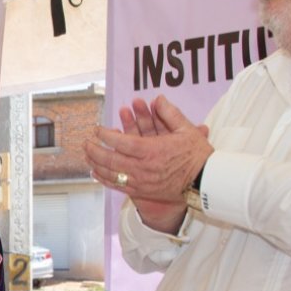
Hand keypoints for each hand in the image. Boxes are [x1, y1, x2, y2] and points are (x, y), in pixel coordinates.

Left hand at [87, 95, 211, 232]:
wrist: (205, 182)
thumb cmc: (197, 155)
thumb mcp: (186, 130)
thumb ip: (170, 113)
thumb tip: (159, 98)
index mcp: (152, 150)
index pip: (122, 142)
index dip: (106, 136)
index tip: (97, 130)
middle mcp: (144, 168)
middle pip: (111, 160)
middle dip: (95, 151)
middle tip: (85, 143)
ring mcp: (142, 182)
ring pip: (112, 175)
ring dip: (96, 165)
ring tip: (87, 157)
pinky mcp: (143, 192)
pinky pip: (119, 186)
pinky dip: (105, 180)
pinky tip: (97, 174)